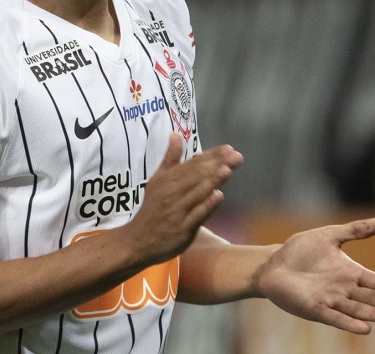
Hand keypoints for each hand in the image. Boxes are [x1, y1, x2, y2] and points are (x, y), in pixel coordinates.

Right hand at [123, 133, 242, 263]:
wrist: (138, 241)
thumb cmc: (152, 209)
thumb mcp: (157, 181)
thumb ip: (170, 159)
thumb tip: (175, 134)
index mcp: (168, 180)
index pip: (193, 164)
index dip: (211, 156)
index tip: (229, 148)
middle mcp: (173, 193)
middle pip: (197, 176)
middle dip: (218, 165)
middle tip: (236, 156)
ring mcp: (178, 211)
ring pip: (197, 193)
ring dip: (212, 181)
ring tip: (227, 169)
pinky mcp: (182, 229)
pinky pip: (196, 215)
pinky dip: (206, 205)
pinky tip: (218, 196)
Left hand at [255, 218, 374, 333]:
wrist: (273, 263)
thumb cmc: (300, 250)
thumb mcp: (328, 235)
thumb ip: (353, 230)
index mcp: (349, 271)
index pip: (374, 281)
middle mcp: (343, 288)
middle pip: (369, 297)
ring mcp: (330, 299)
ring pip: (356, 309)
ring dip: (372, 314)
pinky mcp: (315, 308)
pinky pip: (335, 317)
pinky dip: (349, 323)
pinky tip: (364, 329)